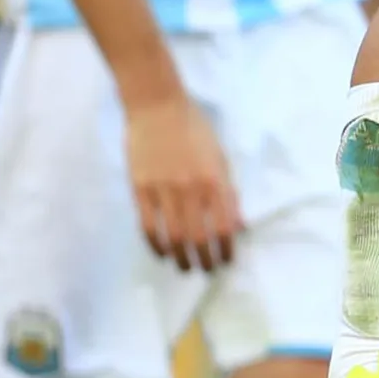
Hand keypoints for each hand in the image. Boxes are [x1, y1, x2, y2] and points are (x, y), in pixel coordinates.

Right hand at [124, 90, 241, 271]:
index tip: (227, 261)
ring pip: (173, 237)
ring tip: (185, 268)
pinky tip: (162, 253)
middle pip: (199, 238)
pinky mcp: (140, 190)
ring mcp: (163, 191)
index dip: (227, 249)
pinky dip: (156, 246)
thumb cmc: (194, 129)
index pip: (224, 226)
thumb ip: (229, 191)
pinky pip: (148, 227)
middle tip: (206, 270)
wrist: (158, 107)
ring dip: (181, 258)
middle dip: (205, 260)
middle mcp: (191, 189)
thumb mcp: (220, 157)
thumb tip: (238, 224)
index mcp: (215, 180)